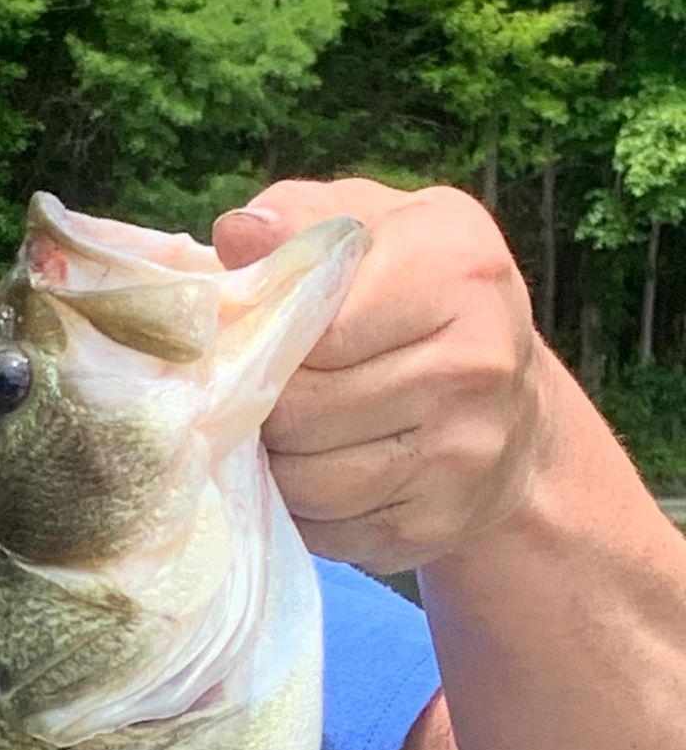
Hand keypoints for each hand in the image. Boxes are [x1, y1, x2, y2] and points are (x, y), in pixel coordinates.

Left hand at [213, 180, 551, 575]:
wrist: (512, 413)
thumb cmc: (418, 300)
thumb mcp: (374, 229)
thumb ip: (301, 220)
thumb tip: (237, 236)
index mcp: (456, 268)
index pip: (315, 326)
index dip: (265, 338)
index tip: (255, 336)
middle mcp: (473, 361)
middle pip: (300, 409)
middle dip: (260, 407)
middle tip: (257, 394)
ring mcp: (461, 452)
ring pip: (303, 479)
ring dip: (273, 464)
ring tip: (284, 434)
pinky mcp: (434, 523)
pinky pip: (323, 529)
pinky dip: (301, 510)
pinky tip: (317, 474)